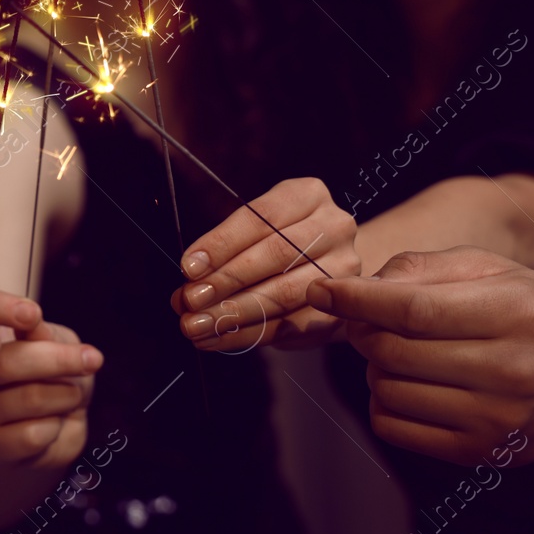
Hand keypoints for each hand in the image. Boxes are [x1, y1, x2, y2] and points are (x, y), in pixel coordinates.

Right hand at [0, 291, 100, 468]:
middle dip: (57, 359)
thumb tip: (34, 327)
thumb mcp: (59, 343)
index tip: (33, 315)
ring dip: (64, 395)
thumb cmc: (56, 376)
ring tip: (71, 395)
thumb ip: (46, 334)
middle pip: (6, 359)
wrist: (57, 429)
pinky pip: (31, 434)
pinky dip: (56, 427)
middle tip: (92, 359)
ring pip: (27, 397)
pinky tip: (52, 425)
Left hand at [172, 178, 360, 351]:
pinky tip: (219, 338)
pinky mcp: (343, 307)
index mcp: (308, 195)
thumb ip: (226, 247)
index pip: (261, 216)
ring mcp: (344, 268)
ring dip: (234, 312)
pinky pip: (292, 325)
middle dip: (226, 280)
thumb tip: (190, 276)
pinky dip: (250, 334)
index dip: (222, 243)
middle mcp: (335, 226)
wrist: (332, 263)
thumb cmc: (282, 239)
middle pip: (275, 254)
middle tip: (190, 300)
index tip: (189, 267)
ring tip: (198, 324)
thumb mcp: (258, 226)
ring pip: (284, 293)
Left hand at [308, 246, 533, 466]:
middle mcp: (513, 370)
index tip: (320, 290)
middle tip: (370, 320)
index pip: (414, 309)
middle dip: (364, 330)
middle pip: (393, 351)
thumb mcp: (487, 269)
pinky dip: (383, 402)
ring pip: (387, 390)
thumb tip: (359, 287)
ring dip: (376, 366)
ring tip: (404, 353)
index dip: (357, 299)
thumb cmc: (524, 310)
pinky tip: (410, 384)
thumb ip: (422, 267)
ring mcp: (498, 420)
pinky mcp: (479, 454)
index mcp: (518, 312)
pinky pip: (392, 427)